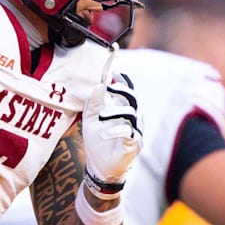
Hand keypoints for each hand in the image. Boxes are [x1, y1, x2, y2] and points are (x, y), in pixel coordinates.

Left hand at [82, 50, 141, 196]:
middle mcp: (131, 115)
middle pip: (132, 96)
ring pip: (131, 112)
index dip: (121, 75)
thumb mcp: (89, 118)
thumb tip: (99, 85)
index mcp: (121, 107)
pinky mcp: (135, 142)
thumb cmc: (96, 140)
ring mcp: (135, 128)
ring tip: (100, 117)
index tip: (114, 57)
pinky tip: (103, 135)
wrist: (99, 167)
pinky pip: (129, 131)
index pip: (125, 88)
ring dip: (113, 112)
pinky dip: (115, 131)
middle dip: (122, 88)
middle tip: (109, 86)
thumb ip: (93, 102)